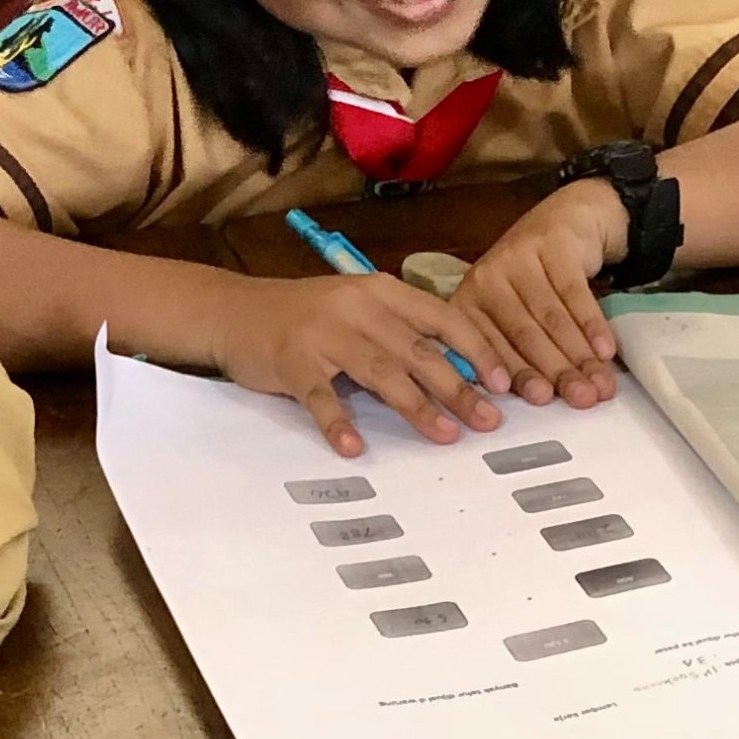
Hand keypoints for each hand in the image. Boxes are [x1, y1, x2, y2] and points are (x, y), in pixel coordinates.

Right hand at [203, 273, 508, 457]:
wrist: (234, 310)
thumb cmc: (306, 316)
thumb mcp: (359, 310)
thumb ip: (401, 333)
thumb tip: (461, 373)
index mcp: (380, 291)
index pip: (441, 317)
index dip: (477, 349)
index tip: (504, 381)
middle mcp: (357, 307)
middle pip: (418, 350)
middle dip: (458, 387)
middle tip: (488, 420)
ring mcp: (322, 333)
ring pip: (380, 372)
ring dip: (416, 407)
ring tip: (446, 435)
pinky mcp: (291, 361)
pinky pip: (319, 396)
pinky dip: (338, 422)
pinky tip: (354, 447)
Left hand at [452, 180, 625, 409]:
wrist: (566, 219)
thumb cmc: (534, 279)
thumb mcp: (514, 311)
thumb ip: (514, 350)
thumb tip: (539, 399)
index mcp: (469, 301)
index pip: (492, 345)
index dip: (517, 374)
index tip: (540, 401)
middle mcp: (487, 278)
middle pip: (524, 334)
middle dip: (555, 371)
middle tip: (581, 399)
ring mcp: (519, 258)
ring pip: (551, 317)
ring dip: (579, 355)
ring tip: (601, 385)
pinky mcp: (552, 245)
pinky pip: (574, 293)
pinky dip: (593, 325)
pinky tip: (606, 350)